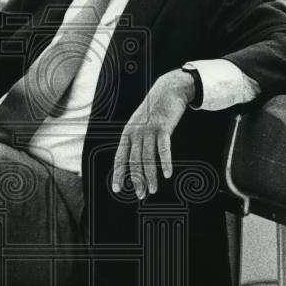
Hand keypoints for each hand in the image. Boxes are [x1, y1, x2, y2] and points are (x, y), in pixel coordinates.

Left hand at [111, 70, 194, 199]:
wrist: (168, 89)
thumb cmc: (155, 111)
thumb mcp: (141, 125)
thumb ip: (137, 141)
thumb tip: (137, 162)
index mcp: (127, 133)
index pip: (120, 157)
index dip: (118, 174)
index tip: (117, 188)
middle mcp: (136, 132)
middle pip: (134, 161)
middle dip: (137, 180)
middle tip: (141, 195)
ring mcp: (149, 130)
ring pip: (148, 158)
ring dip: (151, 176)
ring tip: (153, 190)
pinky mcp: (163, 127)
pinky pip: (164, 148)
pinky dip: (165, 162)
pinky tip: (168, 173)